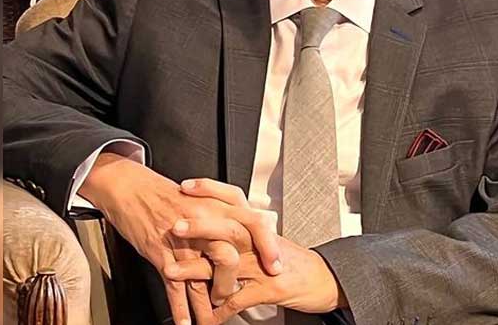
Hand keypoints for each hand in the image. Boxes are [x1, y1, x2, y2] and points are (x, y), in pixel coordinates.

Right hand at [79, 153, 282, 324]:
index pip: (253, 224)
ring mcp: (181, 240)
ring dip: (207, 303)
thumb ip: (224, 214)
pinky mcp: (159, 252)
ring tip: (211, 320)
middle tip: (239, 300)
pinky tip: (185, 321)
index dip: (267, 246)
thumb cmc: (165, 193)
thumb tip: (246, 232)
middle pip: (229, 256)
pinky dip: (180, 307)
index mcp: (216, 206)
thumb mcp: (201, 197)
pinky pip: (174, 285)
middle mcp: (202, 222)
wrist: (131, 187)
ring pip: (202, 277)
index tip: (275, 266)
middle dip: (233, 283)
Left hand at [167, 178, 346, 321]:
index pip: (233, 197)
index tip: (185, 187)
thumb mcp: (268, 240)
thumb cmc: (294, 260)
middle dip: (200, 225)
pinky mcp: (270, 288)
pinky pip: (239, 298)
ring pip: (228, 261)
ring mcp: (265, 264)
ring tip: (172, 271)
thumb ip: (243, 232)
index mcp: (258, 226)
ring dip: (196, 268)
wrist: (325, 279)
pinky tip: (204, 315)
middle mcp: (260, 241)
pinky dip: (219, 308)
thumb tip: (212, 224)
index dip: (210, 190)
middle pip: (229, 225)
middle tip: (176, 224)